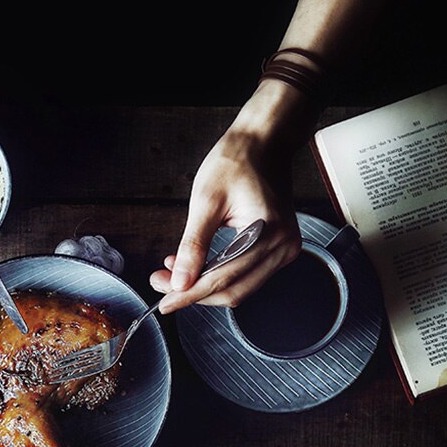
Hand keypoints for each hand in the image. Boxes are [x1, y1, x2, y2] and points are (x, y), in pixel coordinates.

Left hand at [150, 126, 301, 313]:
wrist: (264, 144)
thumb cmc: (236, 162)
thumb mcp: (206, 201)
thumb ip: (193, 245)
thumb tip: (179, 281)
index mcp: (268, 232)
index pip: (223, 278)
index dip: (190, 294)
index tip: (164, 302)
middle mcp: (283, 247)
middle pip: (233, 291)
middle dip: (194, 294)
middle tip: (162, 284)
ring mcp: (284, 250)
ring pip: (239, 289)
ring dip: (205, 288)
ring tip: (174, 274)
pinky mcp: (278, 251)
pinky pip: (246, 277)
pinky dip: (219, 278)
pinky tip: (197, 267)